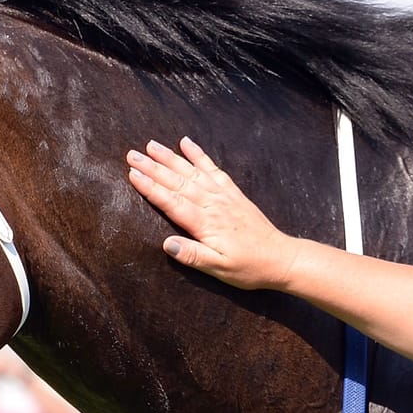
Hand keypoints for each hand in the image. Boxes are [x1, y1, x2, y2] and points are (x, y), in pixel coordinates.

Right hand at [125, 138, 301, 289]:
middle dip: (153, 168)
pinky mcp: (233, 193)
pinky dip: (199, 155)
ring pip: (193, 172)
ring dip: (171, 158)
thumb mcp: (220, 269)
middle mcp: (214, 205)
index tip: (132, 173)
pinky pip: (213, 169)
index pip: (173, 202)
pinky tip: (187, 143)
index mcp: (206, 224)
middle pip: (178, 182)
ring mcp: (224, 196)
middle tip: (132, 154)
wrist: (280, 258)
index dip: (151, 188)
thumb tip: (167, 244)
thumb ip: (193, 256)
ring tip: (151, 144)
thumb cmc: (249, 268)